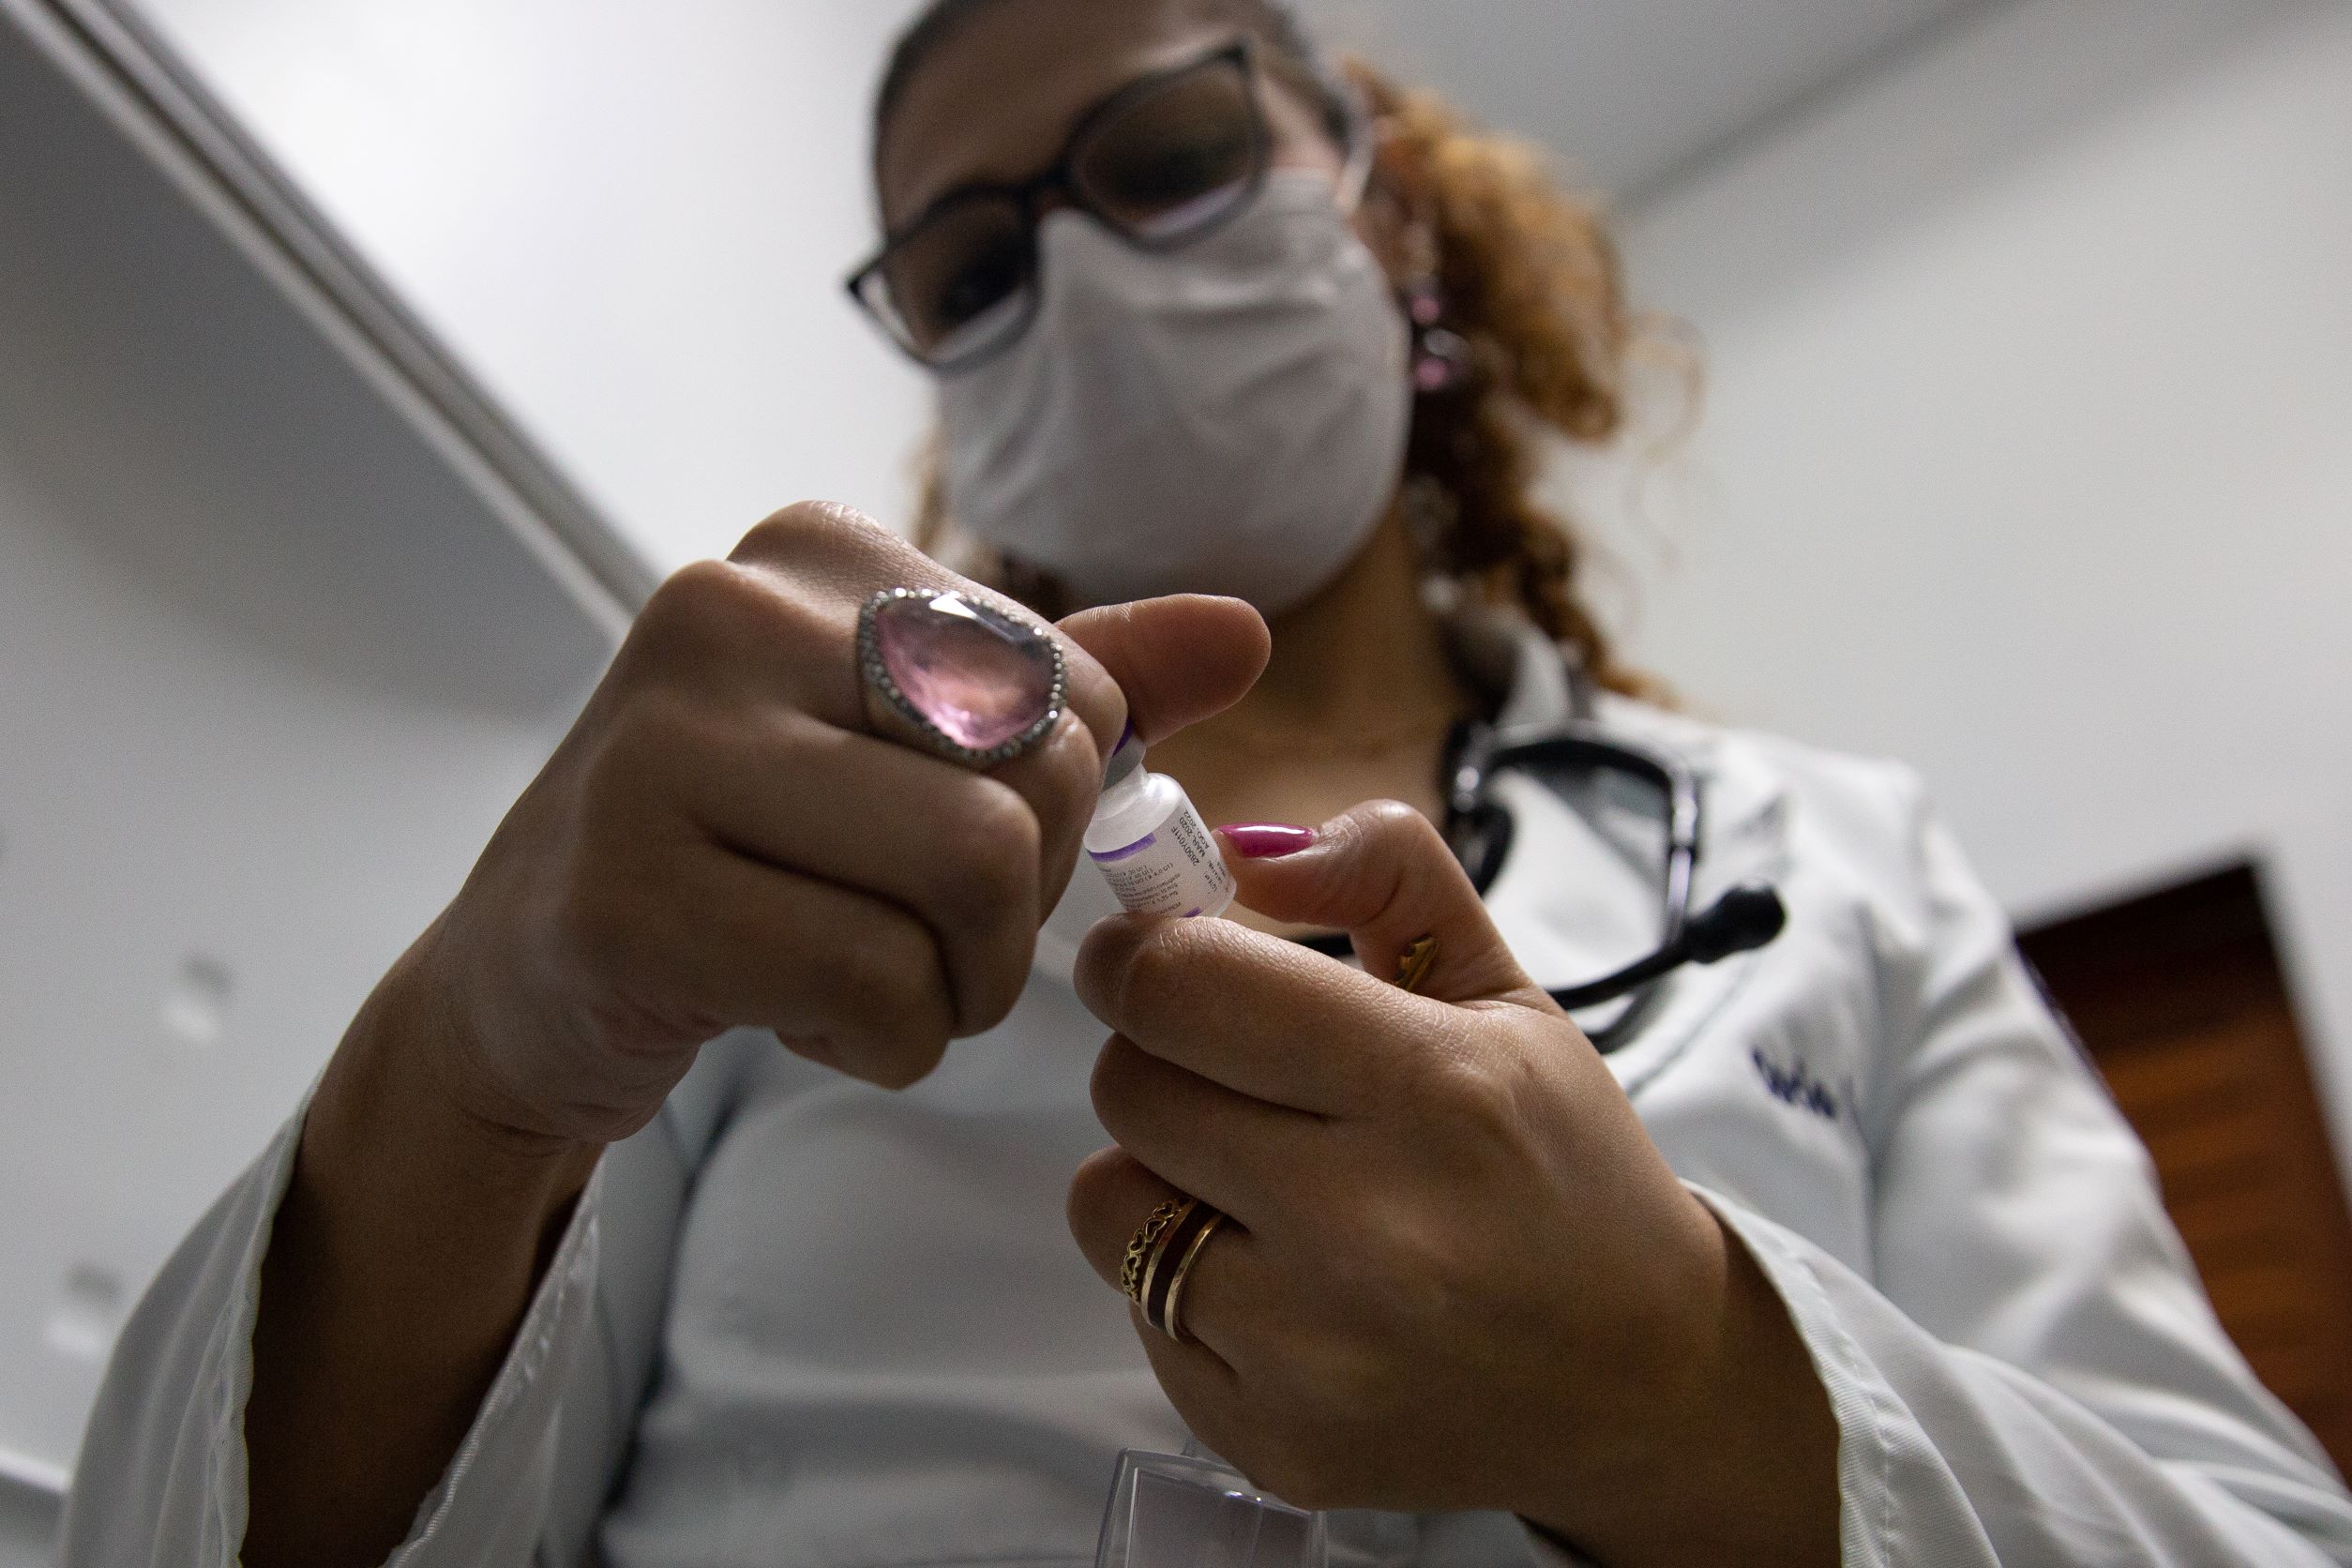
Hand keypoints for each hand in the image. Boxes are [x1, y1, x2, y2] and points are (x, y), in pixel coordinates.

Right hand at [403, 501, 1268, 1145]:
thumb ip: (1072, 689)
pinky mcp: (627, 891)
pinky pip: (877, 983)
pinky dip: (887, 1042)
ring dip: (966, 985)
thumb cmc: (744, 854)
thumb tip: (1247, 633)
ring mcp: (660, 746)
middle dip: (1023, 906)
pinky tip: (803, 1020)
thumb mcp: (907, 749)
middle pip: (1038, 773)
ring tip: (878, 983)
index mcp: (812, 555)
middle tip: (930, 942)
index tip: (954, 848)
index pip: (1071, 688)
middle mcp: (725, 612)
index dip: (1061, 813)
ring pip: (976, 874)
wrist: (528, 982)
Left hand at [1066, 803, 1837, 1564]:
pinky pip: (1140, 1313)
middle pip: (1130, 1084)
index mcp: (1432, 1088)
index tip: (1161, 959)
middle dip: (1164, 1057)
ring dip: (1160, 1172)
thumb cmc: (1562, 1165)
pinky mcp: (1275, 1441)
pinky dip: (1187, 1283)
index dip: (1143, 955)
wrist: (1642, 1377)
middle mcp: (1369, 1226)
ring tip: (1262, 1182)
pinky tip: (1288, 1280)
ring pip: (1107, 1201)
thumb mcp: (1503, 987)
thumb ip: (1383, 870)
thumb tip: (1237, 844)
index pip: (1180, 985)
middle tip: (1238, 1077)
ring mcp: (1315, 1350)